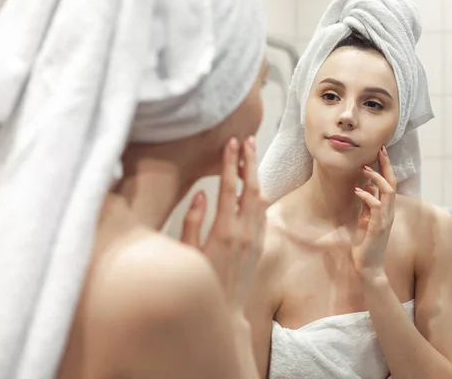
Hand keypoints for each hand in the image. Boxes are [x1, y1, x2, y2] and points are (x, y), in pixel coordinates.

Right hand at [181, 136, 266, 311]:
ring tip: (249, 157)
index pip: (228, 187)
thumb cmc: (201, 283)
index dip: (230, 163)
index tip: (230, 142)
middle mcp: (244, 232)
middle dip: (249, 161)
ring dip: (255, 176)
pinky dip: (258, 195)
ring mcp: (255, 238)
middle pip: (251, 187)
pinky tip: (252, 187)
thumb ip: (193, 223)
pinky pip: (263, 213)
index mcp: (223, 231)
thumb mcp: (188, 254)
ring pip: (261, 198)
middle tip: (246, 139)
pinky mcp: (260, 244)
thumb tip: (200, 195)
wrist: (226, 312)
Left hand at [352, 146, 396, 278]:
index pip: (390, 184)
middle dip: (386, 166)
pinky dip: (367, 196)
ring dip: (377, 178)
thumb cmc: (366, 245)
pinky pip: (376, 206)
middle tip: (380, 150)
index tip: (380, 153)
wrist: (368, 267)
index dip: (386, 168)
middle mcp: (389, 213)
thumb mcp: (365, 220)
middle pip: (392, 183)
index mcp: (386, 210)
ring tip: (364, 169)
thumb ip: (368, 206)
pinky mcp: (378, 227)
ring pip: (388, 192)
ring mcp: (385, 219)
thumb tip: (367, 187)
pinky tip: (357, 190)